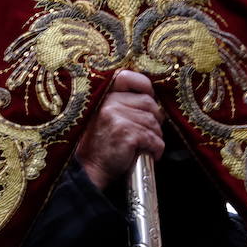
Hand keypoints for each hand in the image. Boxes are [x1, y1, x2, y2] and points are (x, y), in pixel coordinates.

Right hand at [75, 70, 164, 189]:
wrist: (90, 168)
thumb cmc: (102, 144)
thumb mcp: (106, 116)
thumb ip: (122, 103)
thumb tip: (152, 99)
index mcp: (104, 96)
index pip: (127, 77)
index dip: (144, 85)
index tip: (150, 96)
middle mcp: (109, 103)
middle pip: (148, 103)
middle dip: (155, 119)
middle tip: (150, 132)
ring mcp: (117, 117)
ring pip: (153, 122)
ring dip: (155, 136)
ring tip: (147, 145)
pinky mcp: (126, 133)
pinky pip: (153, 138)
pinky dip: (156, 148)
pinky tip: (150, 153)